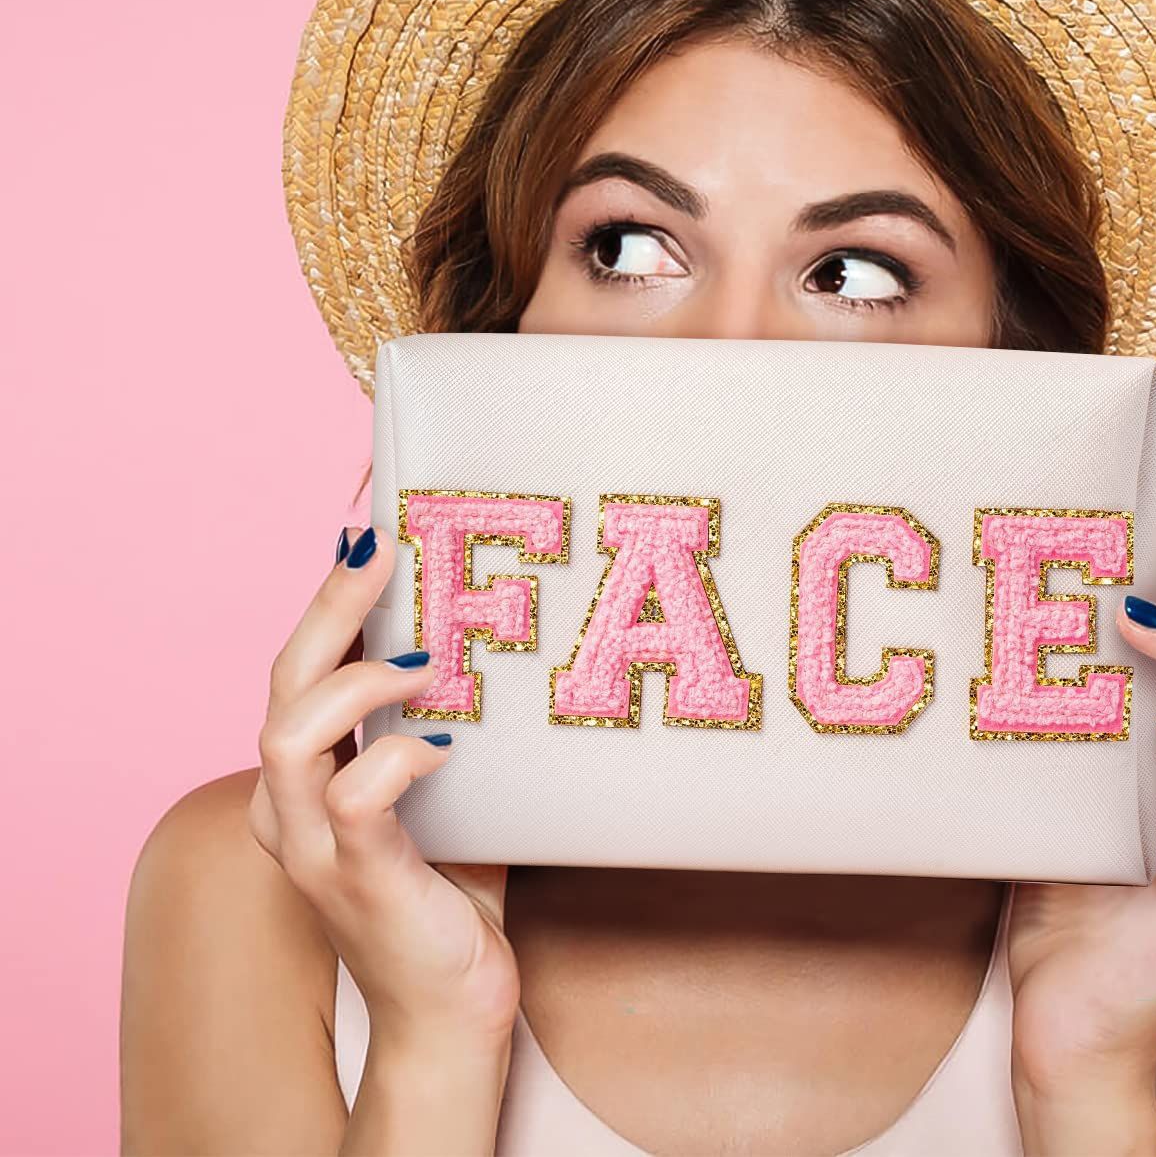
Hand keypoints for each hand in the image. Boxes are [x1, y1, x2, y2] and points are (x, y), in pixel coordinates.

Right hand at [247, 525, 518, 1049]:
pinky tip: (444, 747)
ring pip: (287, 734)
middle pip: (281, 682)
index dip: (329, 591)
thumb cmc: (452, 888)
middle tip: (379, 545)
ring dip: (357, 680)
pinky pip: (355, 801)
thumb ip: (448, 720)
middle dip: (329, 604)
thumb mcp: (446, 786)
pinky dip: (396, 758)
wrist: (449, 1010)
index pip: (301, 664)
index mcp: (308, 776)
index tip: (369, 520)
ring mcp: (317, 847)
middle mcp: (292, 806)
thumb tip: (499, 630)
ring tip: (426, 661)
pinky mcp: (359, 882)